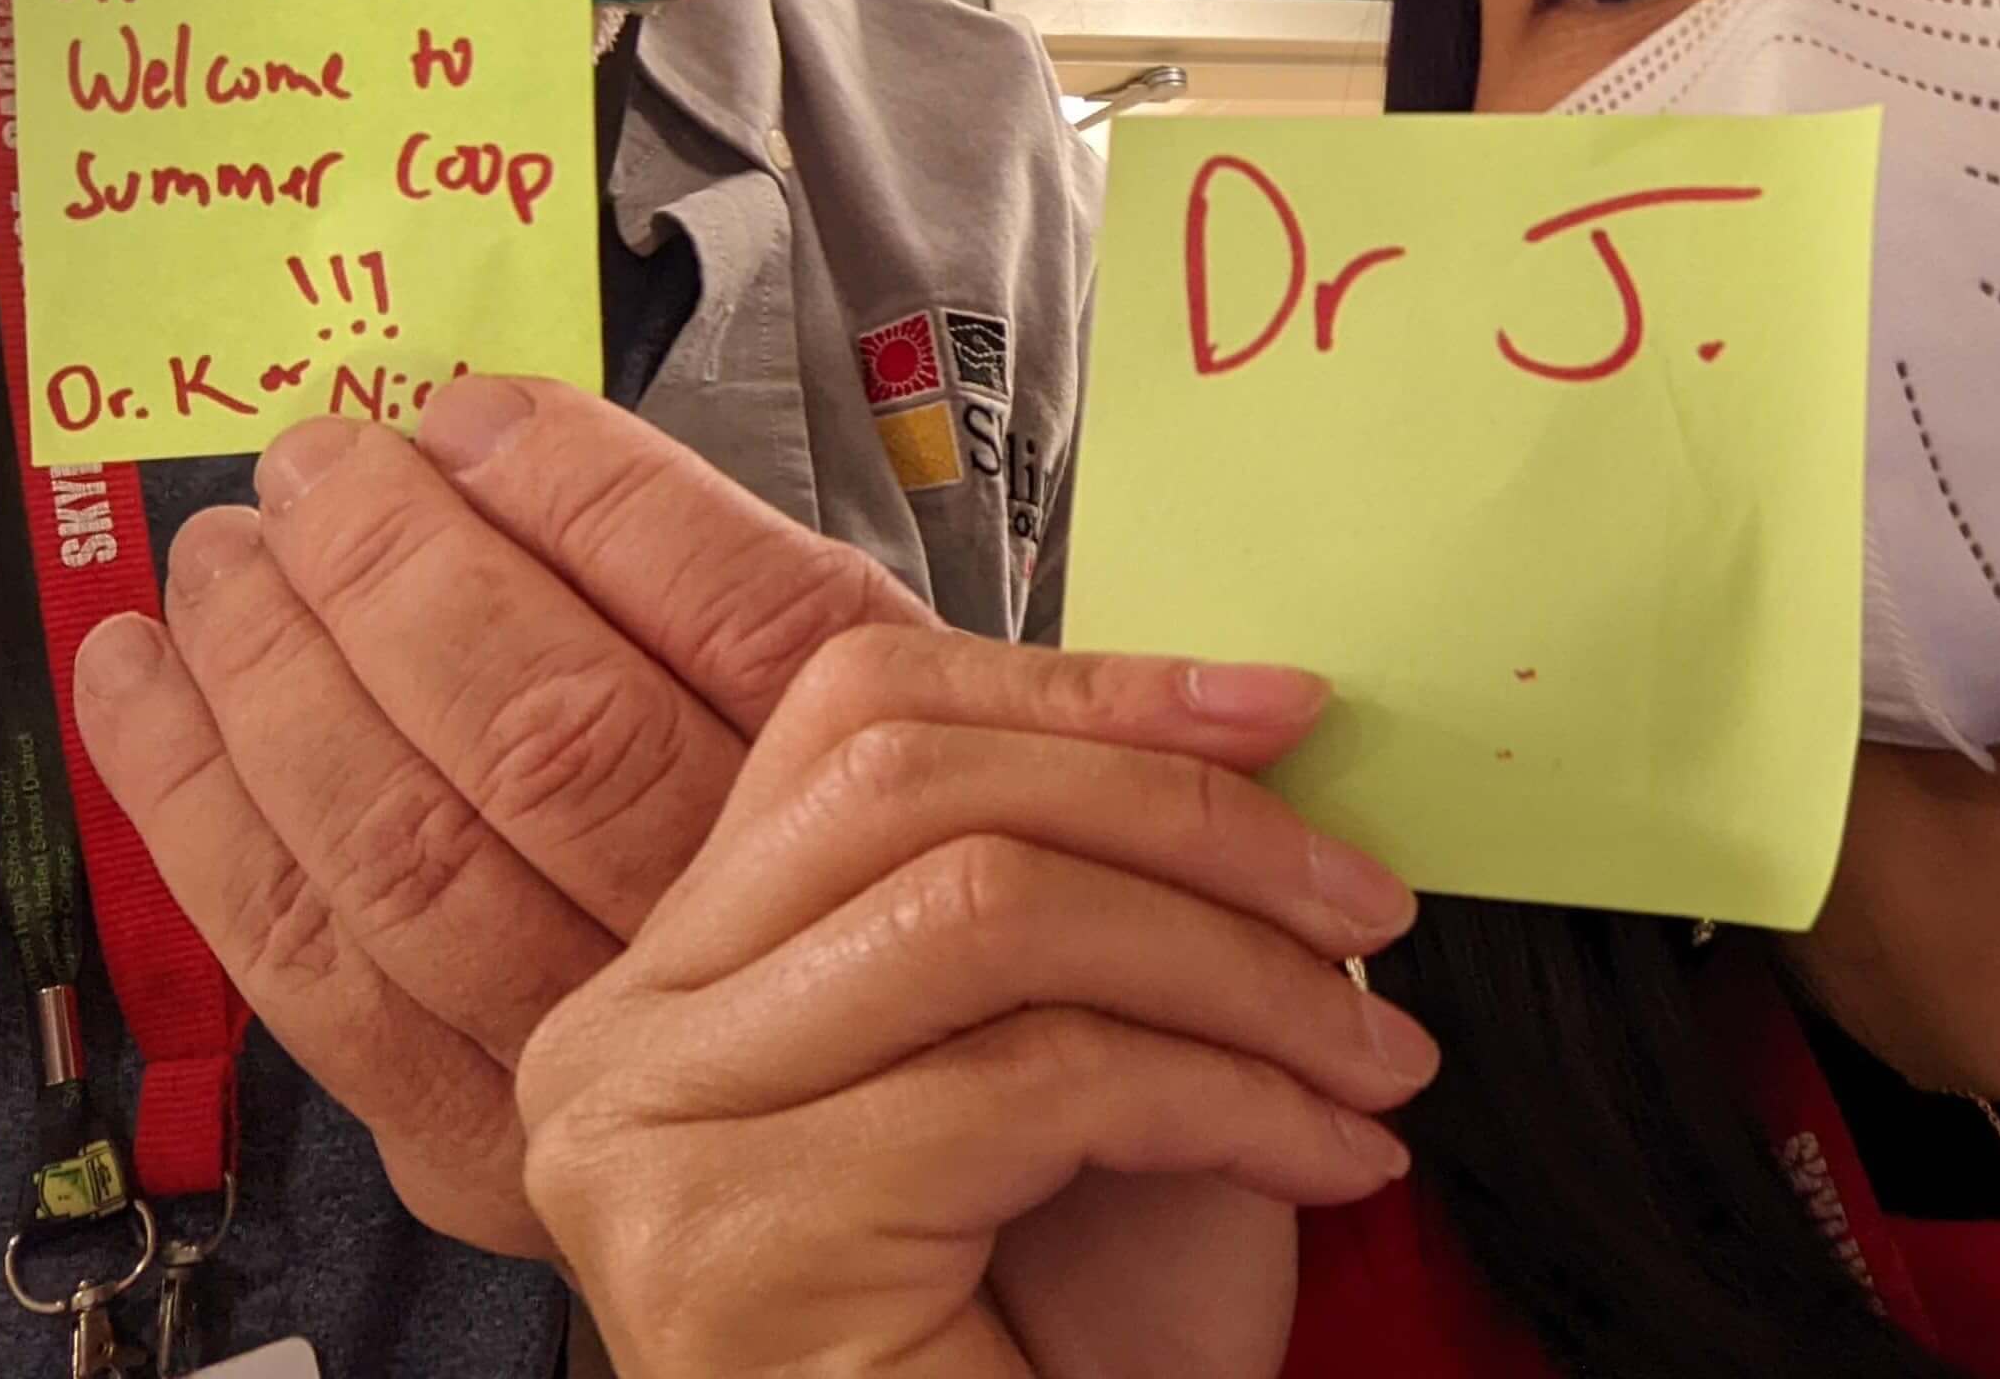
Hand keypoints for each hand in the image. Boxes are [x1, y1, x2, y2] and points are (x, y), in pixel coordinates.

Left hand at [76, 376, 932, 1254]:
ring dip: (277, 679)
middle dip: (398, 569)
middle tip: (313, 467)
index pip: (745, 620)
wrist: (872, 1158)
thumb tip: (505, 443)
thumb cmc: (867, 886)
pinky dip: (199, 815)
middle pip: (556, 734)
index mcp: (880, 805)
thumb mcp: (906, 721)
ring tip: (220, 562)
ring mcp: (602, 1056)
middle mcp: (747, 940)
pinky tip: (141, 690)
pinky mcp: (472, 1147)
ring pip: (409, 851)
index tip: (476, 417)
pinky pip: (308, 975)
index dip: (591, 496)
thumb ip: (750, 603)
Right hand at [514, 625, 1432, 1378]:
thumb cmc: (1053, 1353)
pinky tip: (1327, 1157)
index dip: (1083, 687)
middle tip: (1366, 902)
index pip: (861, 716)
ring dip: (1233, 968)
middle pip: (914, 785)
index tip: (1282, 708)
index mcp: (688, 963)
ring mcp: (653, 1134)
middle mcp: (626, 1032)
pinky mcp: (736, 1246)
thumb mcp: (1077, 1062)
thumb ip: (1102, 888)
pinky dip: (1231, 1100)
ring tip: (1373, 1058)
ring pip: (982, 911)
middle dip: (1182, 815)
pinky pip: (1035, 1080)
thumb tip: (1251, 717)